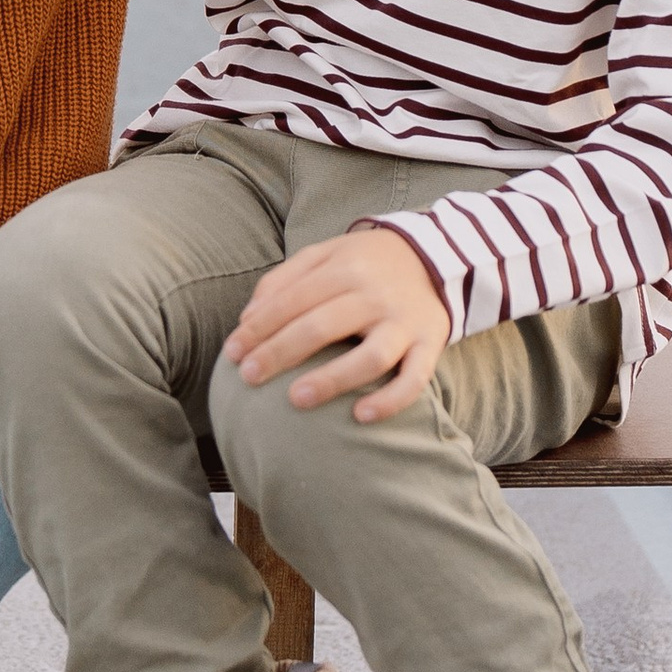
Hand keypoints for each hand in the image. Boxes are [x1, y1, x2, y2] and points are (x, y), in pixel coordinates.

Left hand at [222, 230, 452, 422]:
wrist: (439, 256)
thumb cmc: (366, 264)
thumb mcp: (326, 254)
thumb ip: (285, 279)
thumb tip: (246, 317)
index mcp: (344, 268)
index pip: (293, 299)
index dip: (259, 327)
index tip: (231, 353)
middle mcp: (374, 294)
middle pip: (322, 325)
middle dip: (280, 353)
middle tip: (247, 378)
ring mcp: (404, 321)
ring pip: (371, 355)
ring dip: (333, 378)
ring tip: (295, 400)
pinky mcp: (430, 344)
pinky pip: (415, 378)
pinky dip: (391, 400)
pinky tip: (360, 417)